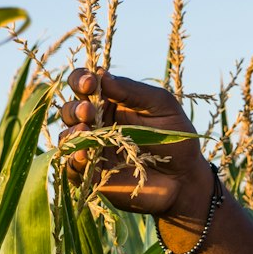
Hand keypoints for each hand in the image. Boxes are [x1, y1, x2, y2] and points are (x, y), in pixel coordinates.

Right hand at [55, 68, 212, 218]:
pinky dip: (73, 159)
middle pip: (70, 110)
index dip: (81, 79)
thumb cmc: (176, 137)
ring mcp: (93, 150)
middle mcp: (97, 124)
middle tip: (88, 110)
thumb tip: (102, 75)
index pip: (85, 84)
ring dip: (71, 132)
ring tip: (84, 129)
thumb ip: (132, 91)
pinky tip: (83, 155)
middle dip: (75, 107)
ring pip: (67, 137)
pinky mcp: (93, 175)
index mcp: (111, 101)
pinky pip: (73, 167)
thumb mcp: (161, 106)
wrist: (185, 178)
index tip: (90, 82)